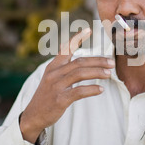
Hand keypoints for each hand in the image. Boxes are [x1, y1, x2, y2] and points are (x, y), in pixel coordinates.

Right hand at [19, 28, 114, 142]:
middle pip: (79, 62)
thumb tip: (77, 57)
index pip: (65, 48)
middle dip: (97, 60)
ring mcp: (56, 86)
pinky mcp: (60, 99)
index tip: (89, 30)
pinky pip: (78, 91)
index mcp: (53, 66)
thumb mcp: (51, 78)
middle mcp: (54, 73)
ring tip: (109, 74)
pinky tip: (100, 89)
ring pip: (80, 74)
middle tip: (111, 62)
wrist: (33, 115)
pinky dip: (91, 89)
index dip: (77, 38)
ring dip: (97, 72)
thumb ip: (62, 67)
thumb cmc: (47, 96)